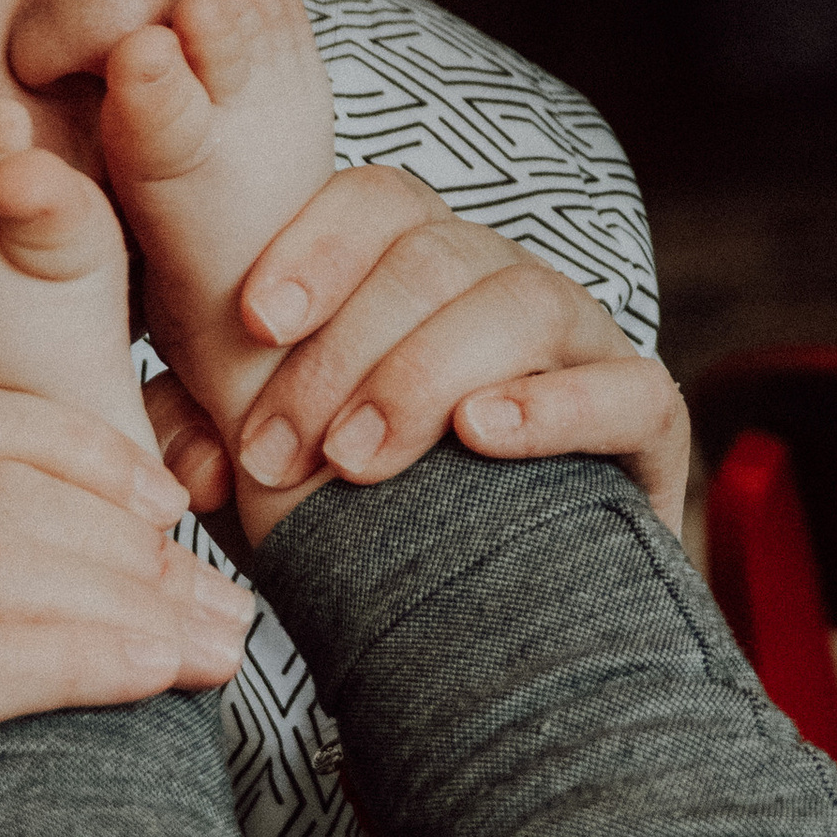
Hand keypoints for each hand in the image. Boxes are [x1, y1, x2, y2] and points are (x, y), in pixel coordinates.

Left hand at [141, 167, 689, 537]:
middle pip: (434, 256)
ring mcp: (584, 348)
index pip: (376, 202)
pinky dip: (553, 405)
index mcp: (417, 274)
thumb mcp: (267, 479)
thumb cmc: (371, 533)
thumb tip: (191, 453)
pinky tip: (482, 435)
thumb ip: (206, 437)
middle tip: (282, 452)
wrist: (496, 633)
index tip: (255, 321)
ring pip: (521, 302)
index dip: (316, 246)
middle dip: (343, 352)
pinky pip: (625, 386)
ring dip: (423, 374)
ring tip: (360, 461)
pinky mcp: (645, 425)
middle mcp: (504, 287)